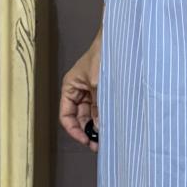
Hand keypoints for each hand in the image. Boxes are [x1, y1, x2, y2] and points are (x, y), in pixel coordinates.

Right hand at [60, 33, 101, 149]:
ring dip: (97, 126)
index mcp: (70, 87)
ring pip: (91, 115)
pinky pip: (101, 108)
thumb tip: (98, 128)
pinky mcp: (104, 90)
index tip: (85, 140)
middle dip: (87, 131)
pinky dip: (105, 117)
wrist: (120, 40)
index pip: (66, 116)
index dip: (74, 130)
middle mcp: (79, 91)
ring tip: (107, 138)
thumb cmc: (102, 55)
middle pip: (79, 118)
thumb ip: (97, 107)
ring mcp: (92, 91)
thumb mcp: (98, 84)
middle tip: (99, 145)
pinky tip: (112, 125)